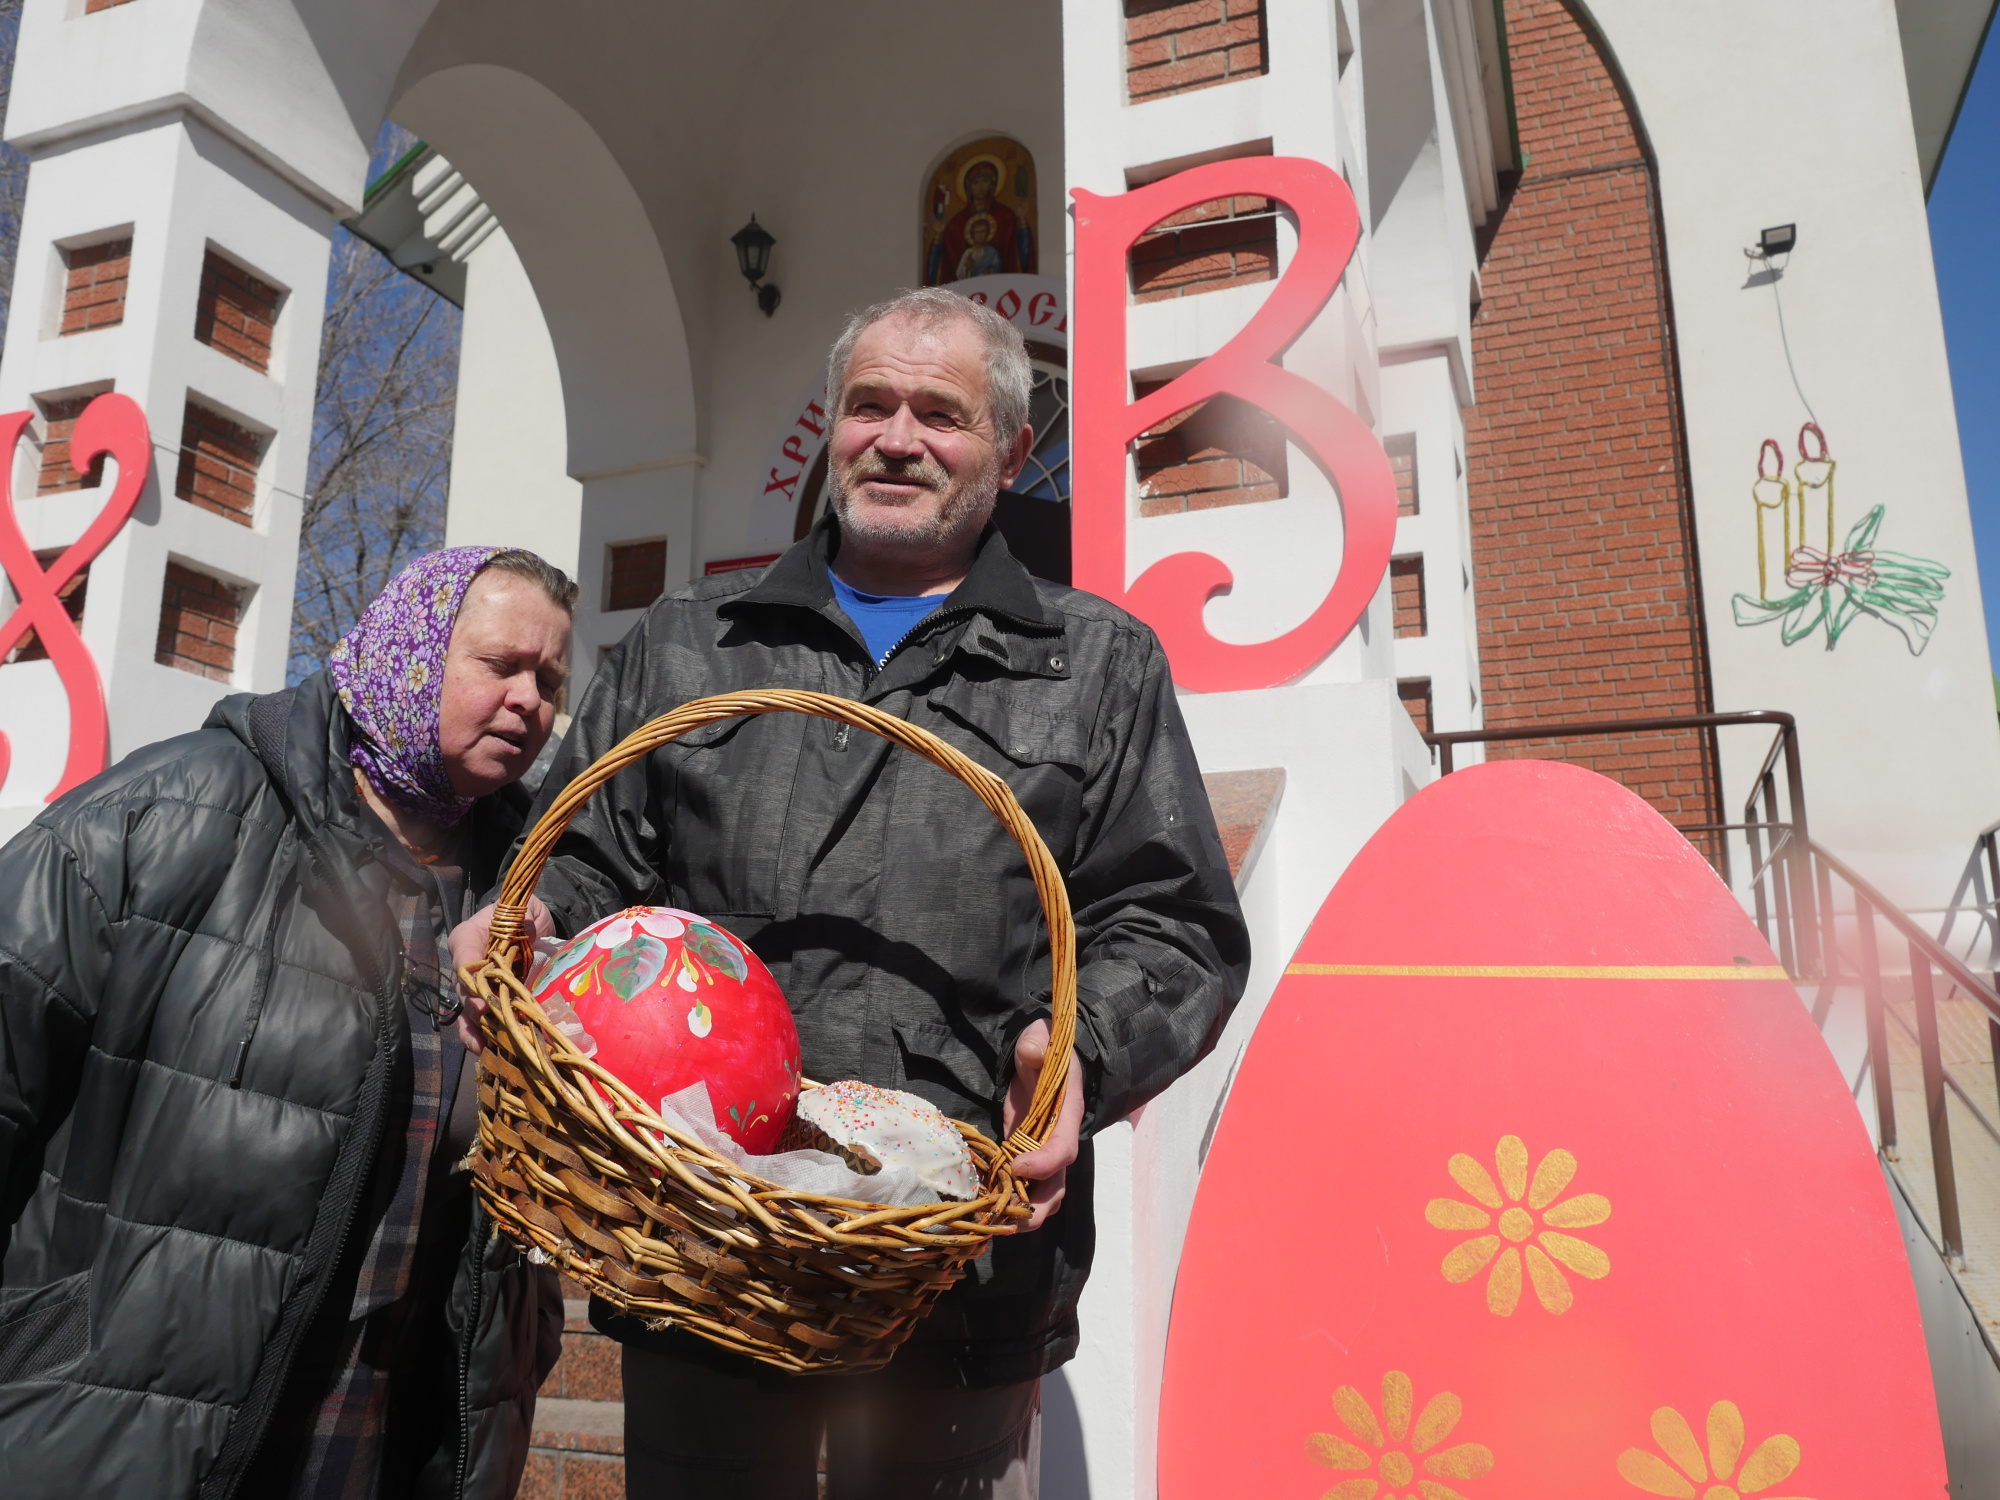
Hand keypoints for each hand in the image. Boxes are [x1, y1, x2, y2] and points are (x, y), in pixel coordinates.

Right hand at [450, 897, 551, 1053]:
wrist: (529, 926)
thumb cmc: (521, 915)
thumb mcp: (522, 910)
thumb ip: (523, 920)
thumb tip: (531, 932)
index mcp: (468, 938)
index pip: (463, 955)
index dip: (470, 978)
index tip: (480, 998)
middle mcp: (466, 965)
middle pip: (465, 990)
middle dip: (475, 1009)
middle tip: (487, 1022)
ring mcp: (476, 987)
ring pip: (468, 1012)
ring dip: (476, 1031)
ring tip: (484, 1048)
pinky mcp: (490, 1003)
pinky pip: (481, 1023)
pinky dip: (486, 1038)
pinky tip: (493, 1052)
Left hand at [1001, 1019, 1084, 1230]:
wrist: (1044, 1053)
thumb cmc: (1045, 1045)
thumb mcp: (1041, 1037)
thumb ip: (1036, 1044)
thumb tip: (1032, 1052)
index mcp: (1067, 1115)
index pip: (1063, 1149)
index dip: (1043, 1164)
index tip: (1016, 1167)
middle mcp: (1058, 1140)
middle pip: (1056, 1186)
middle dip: (1036, 1209)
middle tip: (1007, 1223)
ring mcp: (1041, 1150)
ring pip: (1040, 1194)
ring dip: (1020, 1213)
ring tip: (990, 1224)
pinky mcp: (1023, 1152)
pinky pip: (1018, 1184)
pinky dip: (1002, 1197)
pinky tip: (979, 1204)